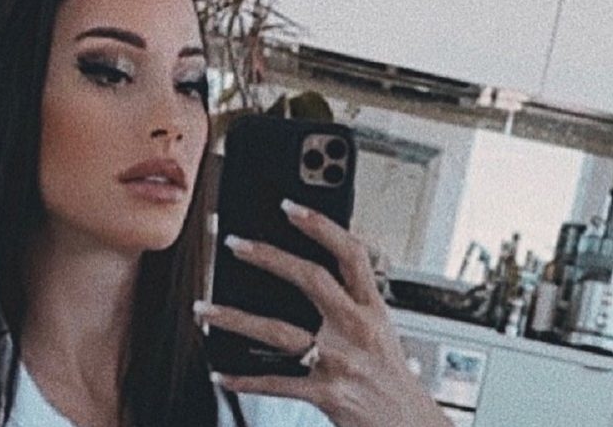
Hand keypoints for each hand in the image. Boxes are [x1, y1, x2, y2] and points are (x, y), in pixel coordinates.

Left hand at [195, 199, 451, 426]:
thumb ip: (352, 302)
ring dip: (234, 318)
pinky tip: (221, 374)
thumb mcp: (382, 331)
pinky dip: (243, 379)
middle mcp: (355, 329)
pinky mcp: (324, 393)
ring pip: (278, 332)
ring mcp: (338, 361)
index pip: (350, 254)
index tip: (291, 207)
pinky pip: (274, 383)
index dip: (321, 226)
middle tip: (236, 244)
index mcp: (372, 309)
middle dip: (269, 256)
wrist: (409, 425)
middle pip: (310, 279)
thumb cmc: (392, 379)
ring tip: (204, 309)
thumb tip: (313, 275)